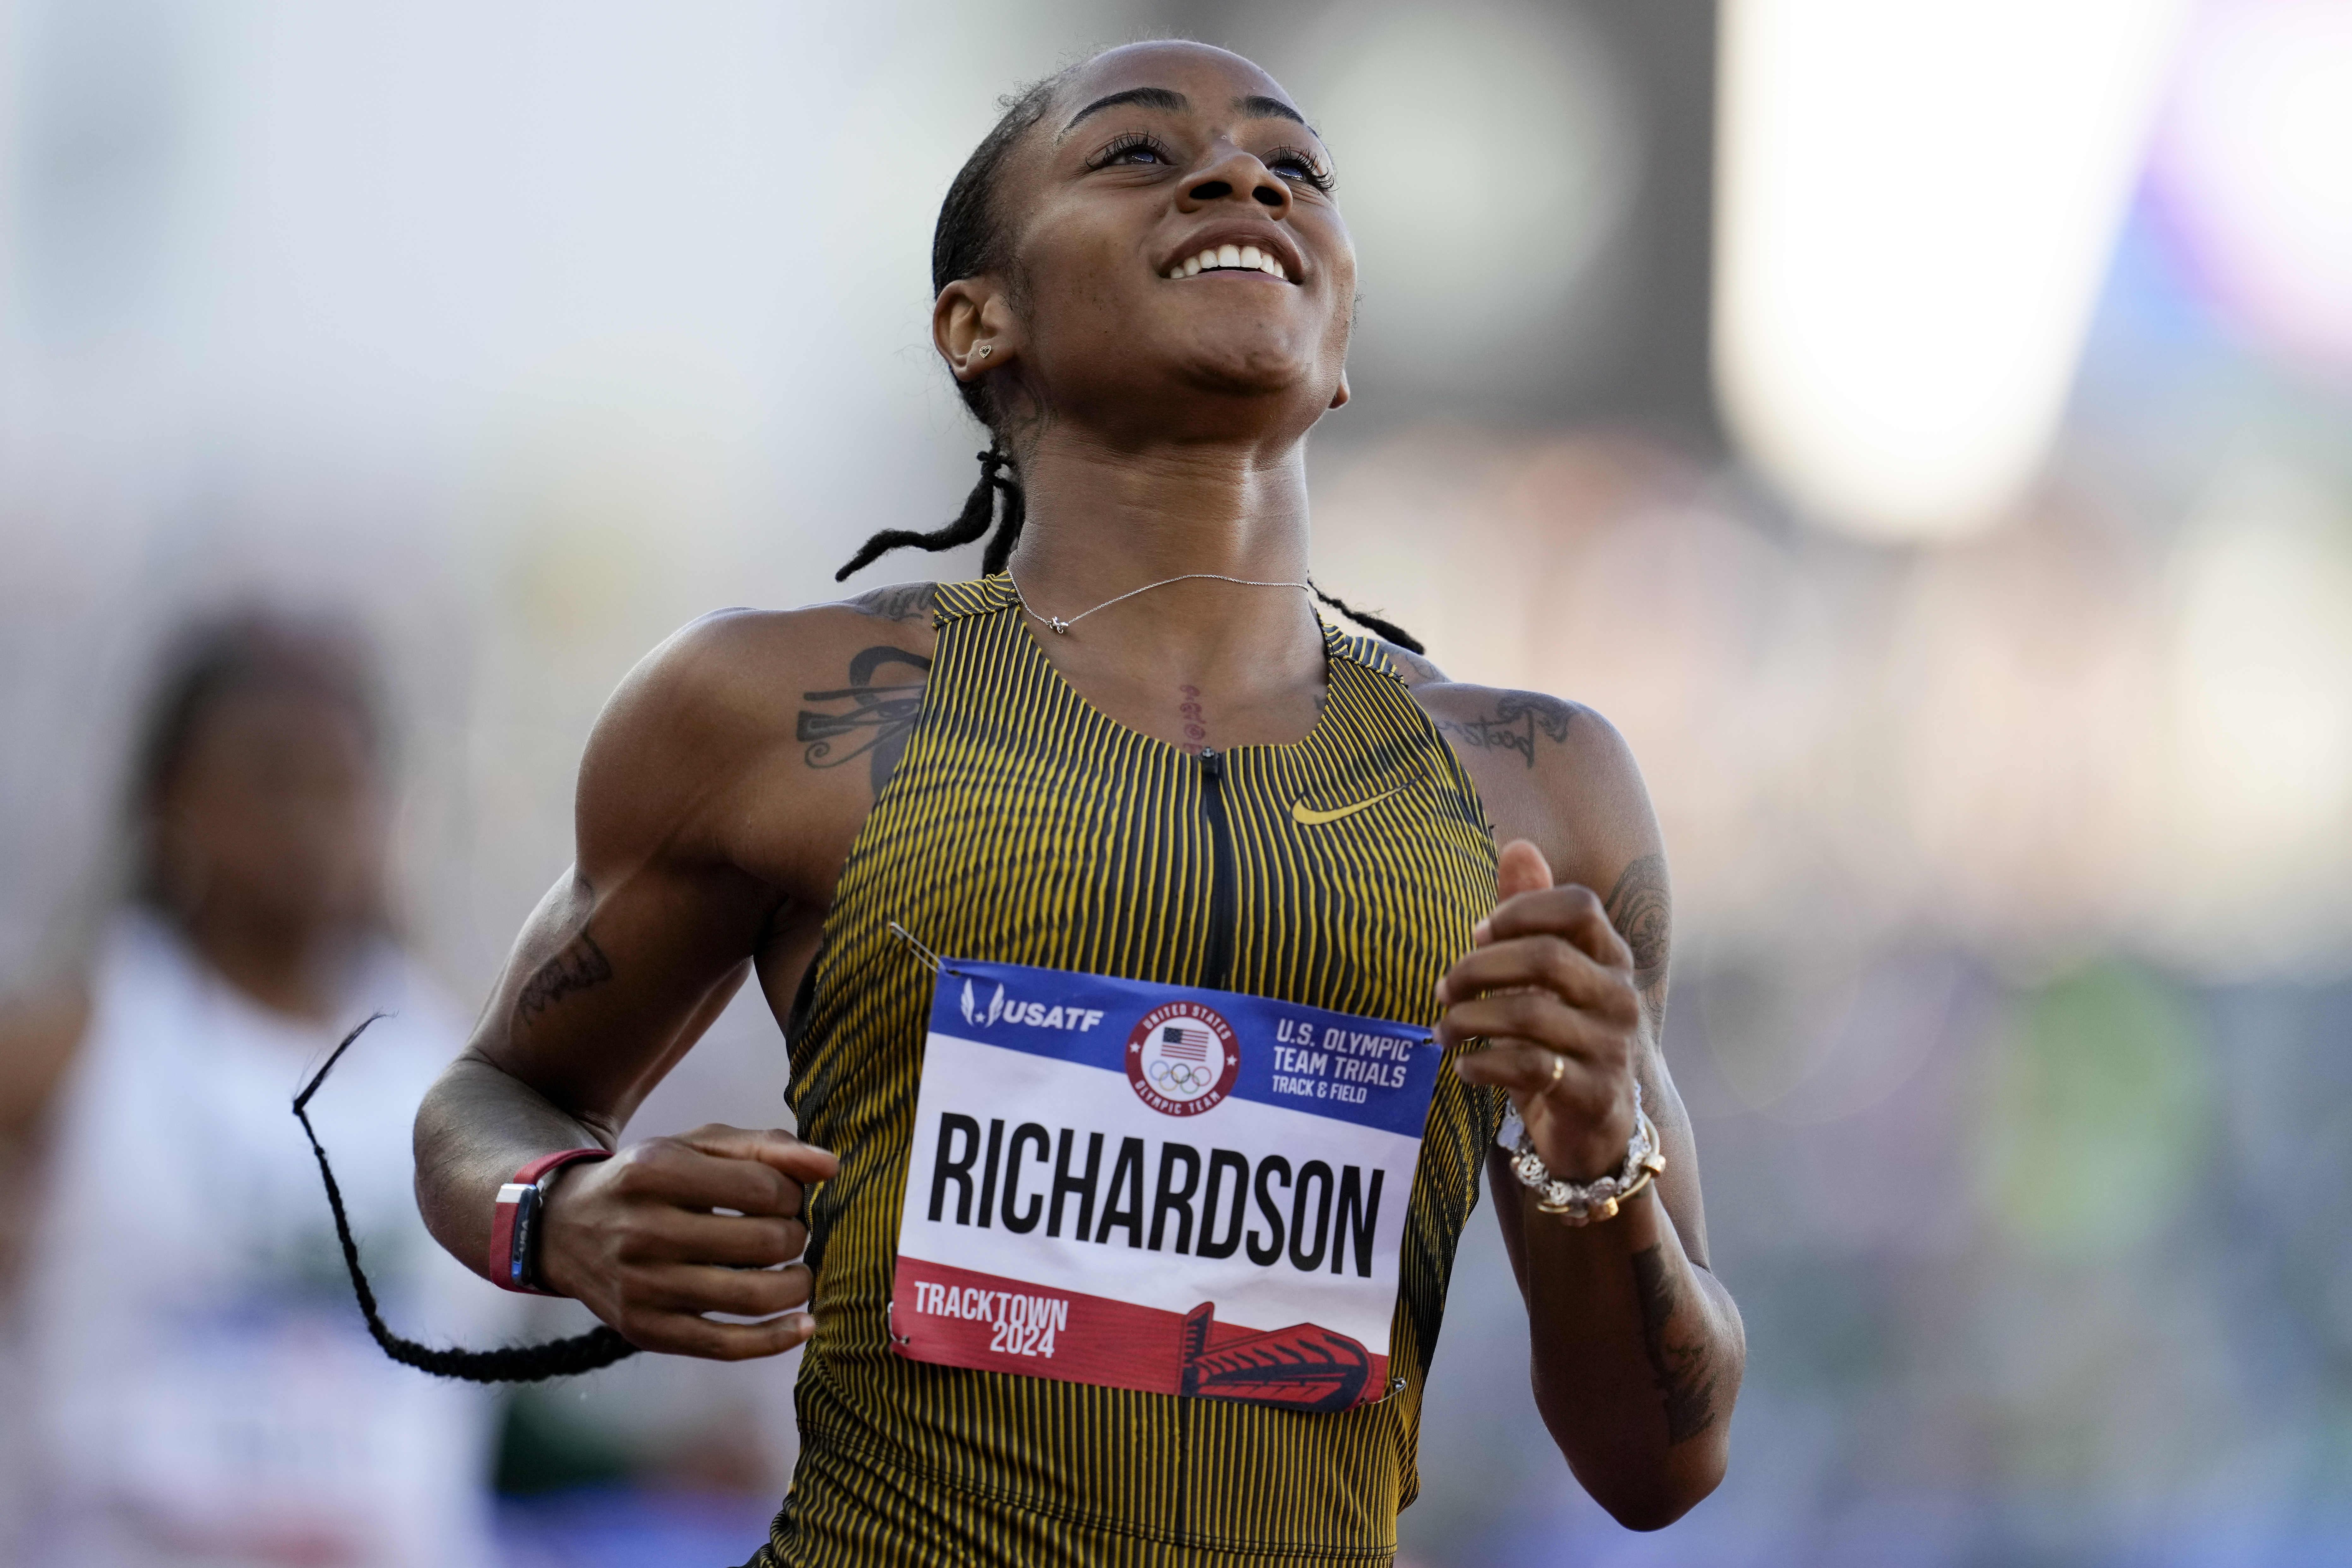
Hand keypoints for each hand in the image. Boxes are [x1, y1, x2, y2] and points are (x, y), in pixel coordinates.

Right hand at [536, 1123, 839, 1358]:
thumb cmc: (648, 1179)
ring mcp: (642, 1286)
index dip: (793, 1193)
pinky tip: (803, 1324)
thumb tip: (830, 1165)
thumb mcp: (695, 1144)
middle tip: (790, 1233)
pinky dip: (776, 1339)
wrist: (563, 1229)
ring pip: (752, 1296)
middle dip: (797, 1236)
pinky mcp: (645, 1331)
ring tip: (798, 1272)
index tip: (786, 1197)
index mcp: (656, 1171)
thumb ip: (765, 1146)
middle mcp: (644, 1230)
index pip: (763, 1187)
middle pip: (763, 1241)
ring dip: (796, 1284)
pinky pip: (726, 1345)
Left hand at [1438, 840, 1641, 1182]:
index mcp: (1611, 959)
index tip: (1478, 932)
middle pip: (1544, 957)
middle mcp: (1620, 998)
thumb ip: (1531, 915)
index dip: (1521, 909)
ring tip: (1443, 1030)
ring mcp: (1611, 1048)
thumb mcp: (1546, 977)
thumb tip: (1517, 845)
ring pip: (1529, 1014)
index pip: (1579, 906)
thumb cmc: (1560, 1039)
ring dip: (1469, 1020)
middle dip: (1478, 969)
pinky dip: (1483, 1064)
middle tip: (1443, 989)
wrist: (1595, 1130)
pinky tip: (1463, 1067)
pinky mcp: (1594, 1095)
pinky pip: (1528, 1067)